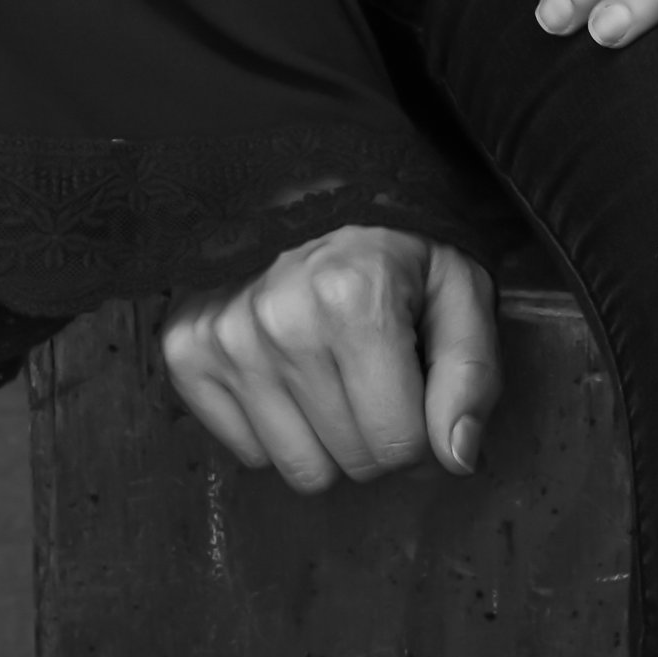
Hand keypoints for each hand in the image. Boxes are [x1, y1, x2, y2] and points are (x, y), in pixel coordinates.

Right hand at [159, 225, 498, 492]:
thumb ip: (471, 373)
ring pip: (300, 471)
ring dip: (325, 436)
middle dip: (375, 431)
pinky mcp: (186, 350)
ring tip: (331, 366)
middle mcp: (280, 319)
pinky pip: (248, 454)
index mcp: (354, 298)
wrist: (305, 185)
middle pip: (353, 464)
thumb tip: (457, 458)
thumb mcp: (458, 287)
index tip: (415, 380)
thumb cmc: (393, 243)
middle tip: (373, 368)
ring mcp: (225, 336)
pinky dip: (275, 428)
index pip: (401, 446)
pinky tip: (287, 370)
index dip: (422, 427)